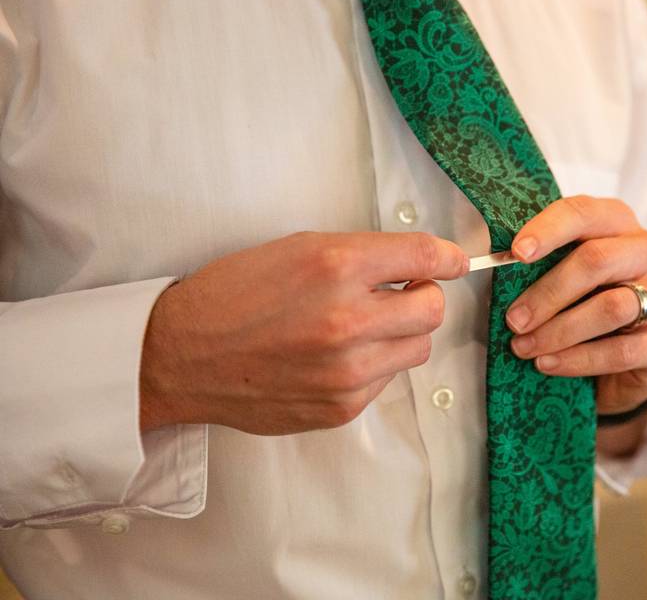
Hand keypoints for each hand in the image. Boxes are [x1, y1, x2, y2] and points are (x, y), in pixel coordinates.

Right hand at [140, 231, 468, 434]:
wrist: (182, 355)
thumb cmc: (234, 295)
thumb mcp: (297, 249)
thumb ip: (362, 256)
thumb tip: (418, 264)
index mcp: (335, 266)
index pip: (424, 258)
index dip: (447, 258)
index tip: (454, 262)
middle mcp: (347, 319)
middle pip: (433, 310)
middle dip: (422, 297)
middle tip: (397, 294)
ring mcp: (347, 370)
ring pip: (417, 348)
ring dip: (400, 333)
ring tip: (360, 327)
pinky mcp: (341, 406)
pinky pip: (386, 380)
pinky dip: (372, 365)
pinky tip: (334, 356)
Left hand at [505, 196, 646, 417]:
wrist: (625, 361)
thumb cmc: (587, 304)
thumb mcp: (564, 276)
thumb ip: (540, 265)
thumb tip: (493, 264)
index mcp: (620, 224)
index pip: (585, 213)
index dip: (549, 229)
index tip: (516, 253)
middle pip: (598, 260)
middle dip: (548, 293)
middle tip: (513, 319)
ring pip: (612, 307)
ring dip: (559, 330)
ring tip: (524, 346)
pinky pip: (622, 350)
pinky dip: (578, 359)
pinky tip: (548, 363)